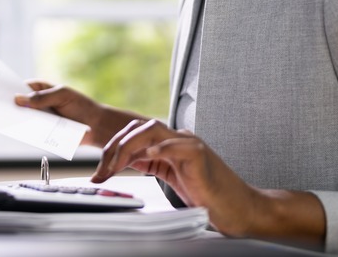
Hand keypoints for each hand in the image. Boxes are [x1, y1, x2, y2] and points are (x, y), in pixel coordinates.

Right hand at [13, 81, 141, 147]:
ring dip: (12, 120)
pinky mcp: (41, 134)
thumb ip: (42, 98)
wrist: (94, 127)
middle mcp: (36, 104)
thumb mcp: (62, 96)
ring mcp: (37, 120)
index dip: (7, 89)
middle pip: (17, 104)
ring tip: (2, 119)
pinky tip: (15, 131)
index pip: (19, 88)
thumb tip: (18, 99)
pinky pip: (28, 133)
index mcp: (40, 90)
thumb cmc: (80, 106)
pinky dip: (22, 132)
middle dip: (7, 105)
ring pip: (20, 119)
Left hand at [91, 119, 325, 242]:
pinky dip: (159, 148)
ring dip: (127, 147)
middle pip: (138, 128)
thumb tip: (122, 162)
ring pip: (151, 130)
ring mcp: (190, 144)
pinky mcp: (199, 155)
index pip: (134, 134)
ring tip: (114, 167)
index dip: (113, 149)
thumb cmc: (208, 196)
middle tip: (101, 172)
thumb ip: (150, 165)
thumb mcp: (170, 178)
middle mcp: (178, 139)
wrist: (237, 208)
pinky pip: (176, 145)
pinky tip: (147, 156)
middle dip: (114, 147)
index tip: (99, 171)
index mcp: (170, 144)